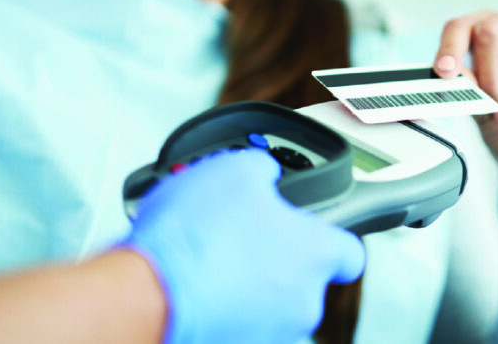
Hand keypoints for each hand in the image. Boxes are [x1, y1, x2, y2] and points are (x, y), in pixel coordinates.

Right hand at [120, 149, 364, 343]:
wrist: (146, 292)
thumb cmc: (196, 236)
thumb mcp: (236, 170)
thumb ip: (264, 170)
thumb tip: (264, 174)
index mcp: (316, 255)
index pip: (350, 253)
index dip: (333, 236)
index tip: (315, 229)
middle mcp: (302, 301)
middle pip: (304, 276)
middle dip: (277, 254)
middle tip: (245, 232)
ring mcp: (270, 332)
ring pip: (269, 299)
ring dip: (248, 279)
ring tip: (212, 254)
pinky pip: (238, 318)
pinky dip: (222, 301)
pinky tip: (197, 279)